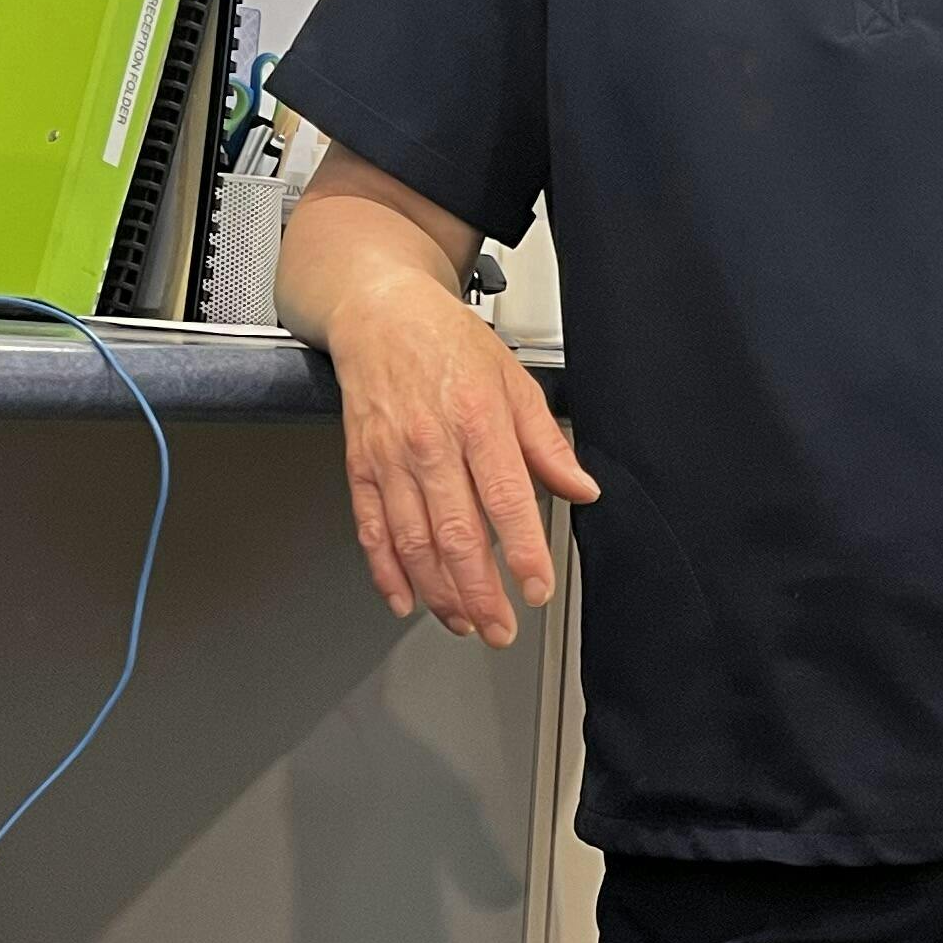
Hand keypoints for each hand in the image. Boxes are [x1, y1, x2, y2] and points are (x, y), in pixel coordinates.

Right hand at [329, 270, 597, 642]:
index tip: (537, 589)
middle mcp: (431, 443)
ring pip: (413, 541)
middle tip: (500, 629)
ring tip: (464, 622)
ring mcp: (391, 458)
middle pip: (456, 533)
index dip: (521, 552)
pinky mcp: (361, 467)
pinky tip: (406, 599)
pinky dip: (385, 571)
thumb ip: (546, 443)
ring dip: (438, 591)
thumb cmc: (447, 342)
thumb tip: (581, 489)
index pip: (505, 498)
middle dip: (480, 593)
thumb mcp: (513, 379)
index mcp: (477, 419)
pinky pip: (371, 529)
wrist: (379, 313)